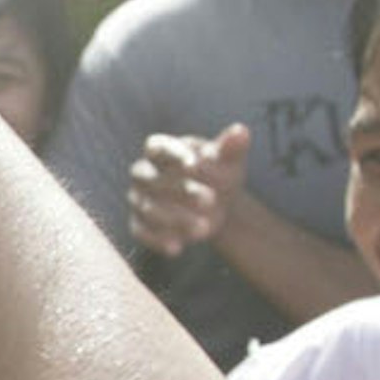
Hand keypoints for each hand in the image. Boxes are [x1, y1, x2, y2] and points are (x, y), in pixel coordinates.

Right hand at [126, 124, 246, 259]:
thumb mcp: (229, 161)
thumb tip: (241, 131)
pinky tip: (179, 248)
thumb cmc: (219, 174)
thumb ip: (231, 147)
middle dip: (180, 190)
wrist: (216, 205)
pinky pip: (142, 232)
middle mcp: (143, 172)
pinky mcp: (139, 224)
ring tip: (204, 227)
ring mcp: (138, 199)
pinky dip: (158, 240)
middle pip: (152, 179)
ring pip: (148, 208)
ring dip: (175, 218)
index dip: (174, 156)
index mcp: (161, 148)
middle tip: (210, 199)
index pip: (158, 147)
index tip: (195, 165)